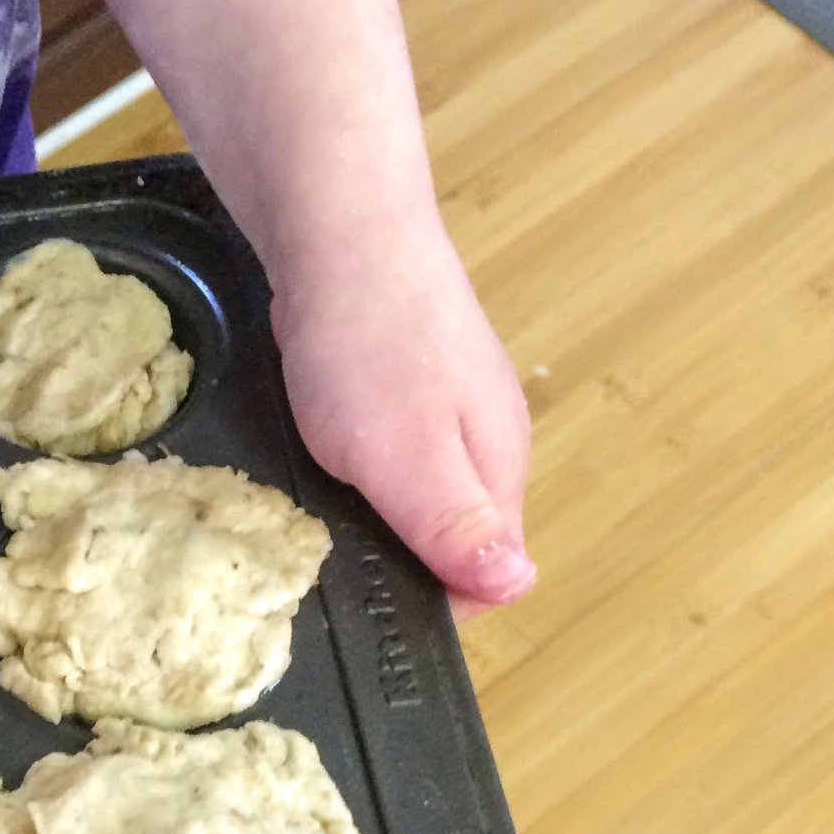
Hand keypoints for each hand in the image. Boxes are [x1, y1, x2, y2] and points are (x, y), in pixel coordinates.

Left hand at [270, 219, 534, 616]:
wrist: (341, 231)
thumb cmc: (372, 350)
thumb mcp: (410, 459)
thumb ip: (458, 526)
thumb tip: (519, 587)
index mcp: (499, 470)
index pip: (486, 576)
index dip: (430, 602)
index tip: (367, 599)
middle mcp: (487, 442)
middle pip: (453, 538)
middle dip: (396, 559)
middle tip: (326, 554)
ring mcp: (449, 405)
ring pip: (417, 493)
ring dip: (370, 512)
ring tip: (314, 508)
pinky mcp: (408, 379)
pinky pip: (388, 449)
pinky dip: (353, 466)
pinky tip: (317, 455)